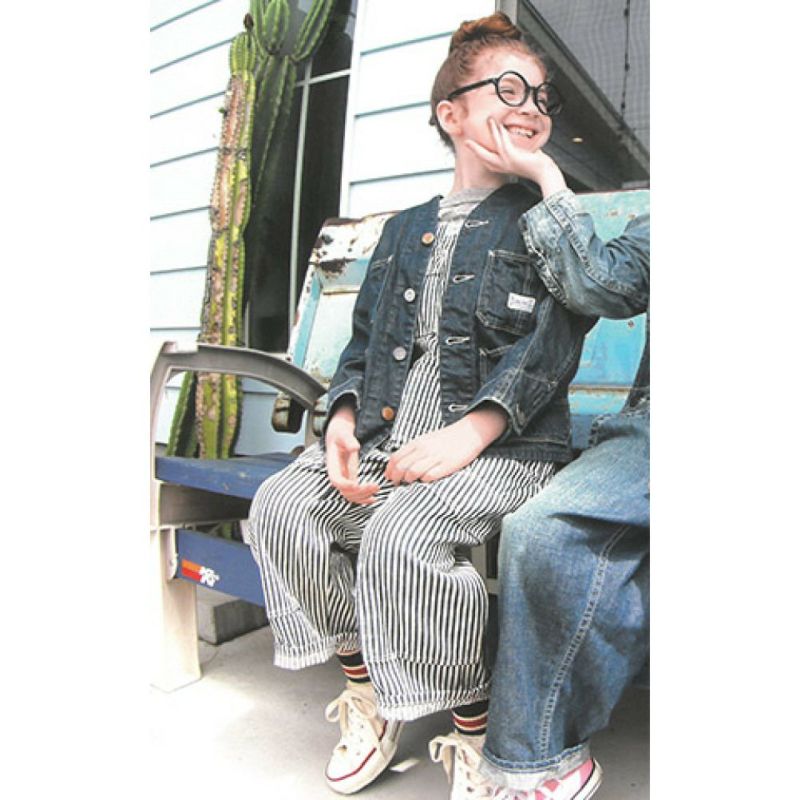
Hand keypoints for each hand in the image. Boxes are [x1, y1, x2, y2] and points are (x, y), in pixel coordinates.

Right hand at [325, 404, 379, 504]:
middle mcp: (337, 474)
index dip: (345, 485)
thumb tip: (355, 447)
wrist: (338, 434)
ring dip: (363, 497)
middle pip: (345, 491)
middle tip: (375, 486)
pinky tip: (373, 498)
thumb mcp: (343, 432)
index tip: (356, 484)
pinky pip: (355, 494)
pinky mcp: (350, 479)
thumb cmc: (340, 433)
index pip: (336, 480)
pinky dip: (363, 498)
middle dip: (360, 492)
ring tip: (376, 490)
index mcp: (333, 464)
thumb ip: (348, 440)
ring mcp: (344, 478)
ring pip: (350, 495)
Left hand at [384, 407, 507, 484]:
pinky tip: (425, 480)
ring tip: (411, 482)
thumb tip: (398, 465)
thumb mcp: (425, 440)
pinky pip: (429, 476)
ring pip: (412, 472)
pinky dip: (424, 481)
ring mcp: (435, 457)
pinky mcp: (446, 465)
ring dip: (408, 480)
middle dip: (396, 478)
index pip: (395, 458)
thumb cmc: (446, 439)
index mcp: (417, 443)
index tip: (390, 477)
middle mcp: (424, 449)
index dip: (389, 470)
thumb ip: (412, 451)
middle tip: (398, 483)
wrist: (468, 433)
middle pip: (401, 467)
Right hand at [464, 118, 566, 196]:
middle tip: (466, 142)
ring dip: (491, 131)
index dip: (481, 156)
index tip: (475, 150)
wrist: (545, 173)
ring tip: (489, 119)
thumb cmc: (538, 166)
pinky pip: (502, 142)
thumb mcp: (526, 158)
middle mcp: (503, 166)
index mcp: (505, 168)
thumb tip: (523, 140)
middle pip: (484, 158)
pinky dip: (500, 132)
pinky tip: (499, 124)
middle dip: (474, 149)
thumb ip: (521, 150)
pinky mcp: (511, 157)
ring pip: (494, 144)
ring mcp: (506, 162)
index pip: (489, 163)